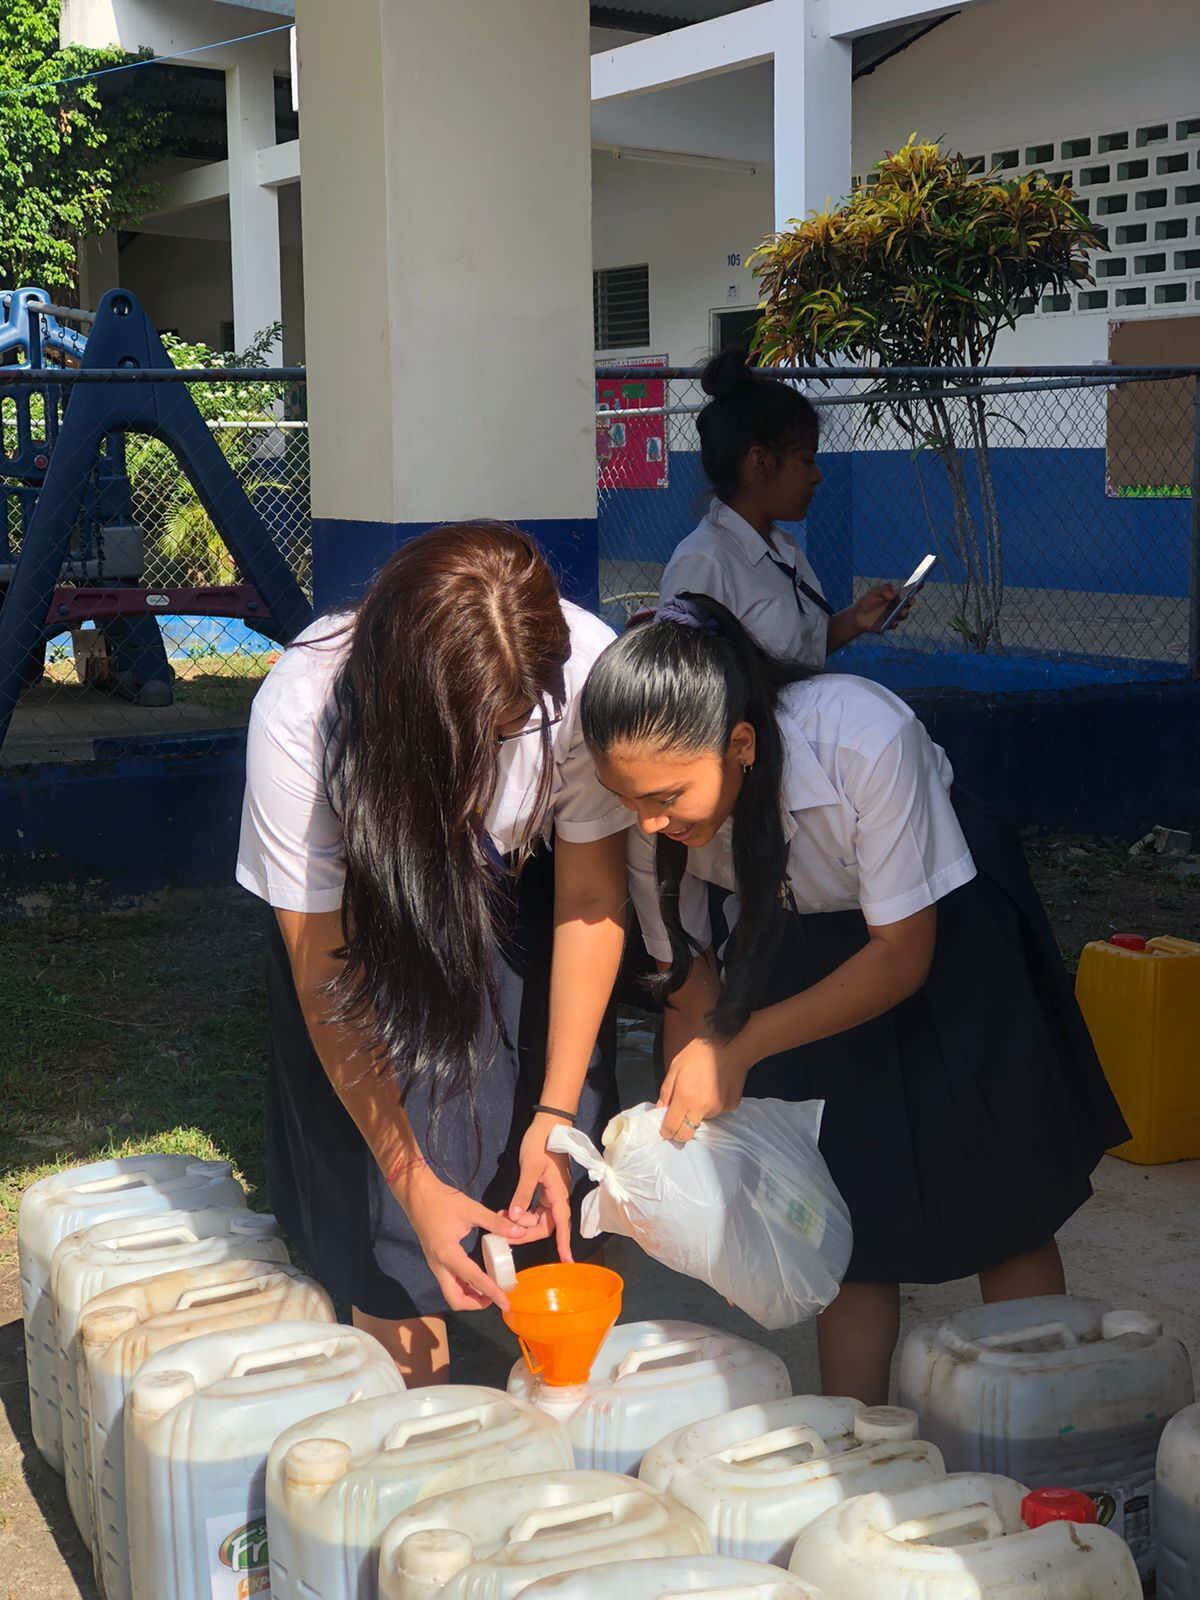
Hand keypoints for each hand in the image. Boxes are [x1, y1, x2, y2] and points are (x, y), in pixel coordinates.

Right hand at [397, 1164, 538, 1311]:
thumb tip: (519, 1232)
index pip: (474, 1280)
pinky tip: (477, 1277)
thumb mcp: (472, 1209)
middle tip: (496, 1297)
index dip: (492, 1293)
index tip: (506, 1304)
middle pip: (455, 1299)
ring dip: (470, 1296)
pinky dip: (464, 1286)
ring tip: (490, 1289)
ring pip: (450, 1292)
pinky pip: (449, 1282)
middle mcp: (439, 1265)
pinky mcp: (434, 1260)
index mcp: (448, 1254)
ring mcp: (434, 1264)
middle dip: (476, 1304)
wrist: (416, 1193)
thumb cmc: (442, 1200)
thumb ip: (496, 1223)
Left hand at [509, 1113, 574, 1262]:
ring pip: (539, 1217)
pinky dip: (523, 1212)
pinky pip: (535, 1208)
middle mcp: (557, 1197)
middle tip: (505, 1230)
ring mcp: (551, 1193)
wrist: (549, 1124)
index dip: (563, 1243)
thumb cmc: (541, 1144)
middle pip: (545, 1225)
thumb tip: (515, 1218)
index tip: (566, 1262)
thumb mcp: (529, 1168)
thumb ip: (522, 1194)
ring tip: (503, 1217)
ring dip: (523, 1222)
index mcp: (557, 1194)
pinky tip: (510, 1211)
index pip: (561, 1225)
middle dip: (526, 1231)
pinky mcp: (544, 1188)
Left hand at [658, 1035, 749, 1142]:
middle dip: (679, 1132)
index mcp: (686, 1098)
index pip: (672, 1128)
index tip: (664, 1129)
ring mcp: (719, 1109)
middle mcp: (703, 1108)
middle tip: (677, 1120)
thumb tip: (660, 1110)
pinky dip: (711, 1106)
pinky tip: (713, 1090)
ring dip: (696, 1114)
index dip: (665, 1131)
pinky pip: (716, 1113)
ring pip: (702, 1122)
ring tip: (699, 1094)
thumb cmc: (699, 1054)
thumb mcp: (675, 1068)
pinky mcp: (731, 1107)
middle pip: (687, 1134)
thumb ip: (666, 1093)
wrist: (730, 1047)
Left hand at [852, 582, 912, 634]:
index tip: (919, 585)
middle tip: (910, 600)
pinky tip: (892, 622)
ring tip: (901, 611)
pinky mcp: (888, 625)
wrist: (857, 616)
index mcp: (895, 598)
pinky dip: (893, 624)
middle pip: (907, 605)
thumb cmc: (866, 602)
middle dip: (910, 602)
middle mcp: (897, 607)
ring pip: (903, 615)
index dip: (914, 590)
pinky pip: (894, 625)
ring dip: (904, 613)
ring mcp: (894, 616)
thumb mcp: (873, 592)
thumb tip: (894, 595)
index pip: (907, 593)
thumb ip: (884, 589)